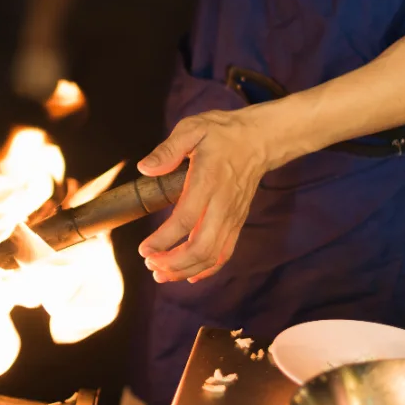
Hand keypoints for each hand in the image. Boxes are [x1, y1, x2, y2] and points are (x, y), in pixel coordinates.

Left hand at [136, 107, 273, 282]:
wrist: (260, 140)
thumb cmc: (222, 133)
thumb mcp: (192, 128)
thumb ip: (168, 150)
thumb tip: (145, 168)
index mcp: (208, 181)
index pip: (185, 219)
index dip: (163, 240)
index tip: (144, 250)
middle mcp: (223, 204)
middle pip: (201, 247)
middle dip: (174, 263)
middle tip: (150, 265)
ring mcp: (233, 216)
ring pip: (213, 255)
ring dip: (186, 270)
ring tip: (161, 274)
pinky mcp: (238, 222)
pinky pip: (225, 253)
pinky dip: (207, 269)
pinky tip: (188, 275)